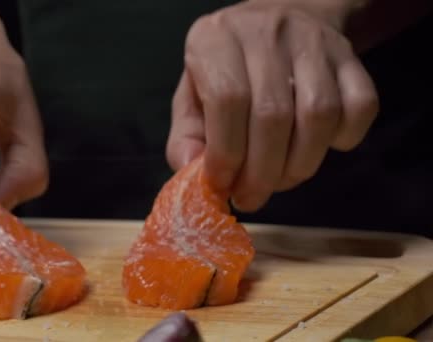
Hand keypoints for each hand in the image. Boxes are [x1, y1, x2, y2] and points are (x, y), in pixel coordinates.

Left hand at [166, 0, 378, 210]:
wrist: (277, 22)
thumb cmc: (227, 71)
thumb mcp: (191, 97)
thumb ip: (186, 138)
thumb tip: (193, 174)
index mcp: (215, 39)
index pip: (227, 100)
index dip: (226, 153)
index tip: (223, 185)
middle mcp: (265, 32)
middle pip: (273, 114)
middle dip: (262, 174)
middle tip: (250, 197)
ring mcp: (313, 40)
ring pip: (319, 114)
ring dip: (299, 165)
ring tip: (280, 179)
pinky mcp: (350, 55)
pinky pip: (361, 106)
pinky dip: (344, 140)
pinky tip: (319, 148)